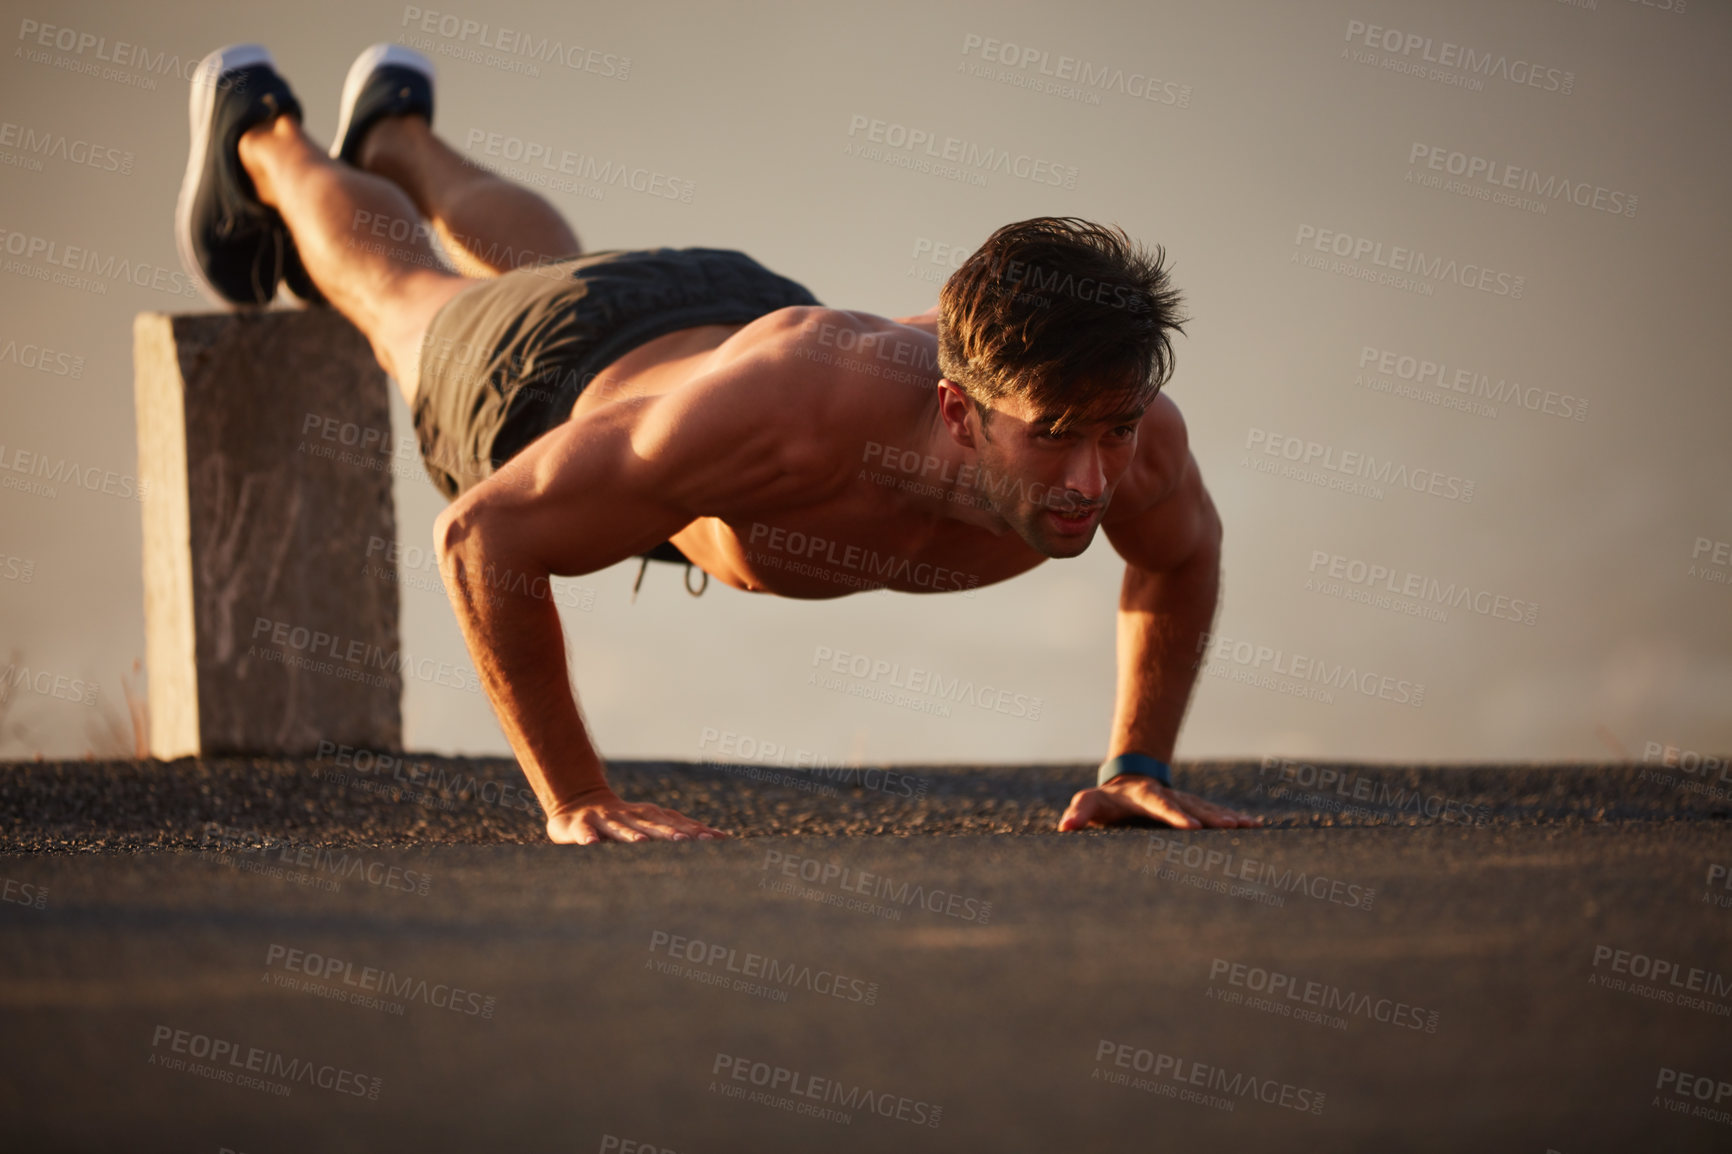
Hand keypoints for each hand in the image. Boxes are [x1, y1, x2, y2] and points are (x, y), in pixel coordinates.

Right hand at [546, 790, 730, 843]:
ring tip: (640, 843)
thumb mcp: (649, 825)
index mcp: (652, 817)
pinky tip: (592, 844)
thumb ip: (678, 830)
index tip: (719, 840)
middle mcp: (632, 816)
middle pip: (653, 826)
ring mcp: (607, 819)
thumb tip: (720, 838)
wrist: (579, 803)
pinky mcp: (580, 825)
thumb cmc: (622, 822)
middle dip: (669, 833)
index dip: (697, 831)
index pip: (679, 824)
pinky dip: (588, 837)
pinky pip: (584, 832)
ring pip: (620, 828)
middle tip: (686, 841)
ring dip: (630, 835)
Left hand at [1058, 774, 1261, 831]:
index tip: (1192, 828)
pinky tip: (1255, 825)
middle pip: (1191, 805)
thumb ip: (1079, 813)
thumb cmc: (1106, 801)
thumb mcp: (1089, 803)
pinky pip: (1216, 811)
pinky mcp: (1194, 807)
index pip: (1160, 805)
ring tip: (1249, 825)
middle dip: (1211, 816)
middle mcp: (1168, 796)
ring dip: (1228, 817)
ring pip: (1208, 807)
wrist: (1127, 784)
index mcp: (1144, 796)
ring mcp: (1183, 800)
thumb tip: (1064, 827)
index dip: (1175, 815)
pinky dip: (1234, 818)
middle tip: (1229, 827)